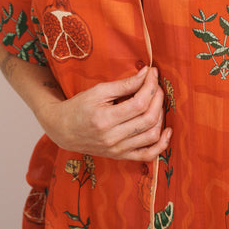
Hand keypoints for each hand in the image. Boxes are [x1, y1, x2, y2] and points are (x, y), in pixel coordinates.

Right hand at [38, 67, 170, 160]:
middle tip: (155, 84)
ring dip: (160, 116)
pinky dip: (161, 145)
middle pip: (148, 118)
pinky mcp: (120, 156)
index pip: (139, 102)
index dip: (151, 85)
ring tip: (156, 101)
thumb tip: (146, 74)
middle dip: (158, 97)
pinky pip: (147, 156)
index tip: (152, 72)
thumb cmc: (79, 106)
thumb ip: (124, 84)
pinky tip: (166, 130)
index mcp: (105, 119)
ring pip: (151, 136)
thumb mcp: (99, 91)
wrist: (62, 130)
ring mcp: (117, 150)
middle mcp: (112, 138)